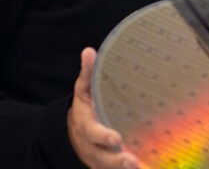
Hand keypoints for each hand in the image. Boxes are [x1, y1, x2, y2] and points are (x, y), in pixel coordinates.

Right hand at [68, 48, 139, 168]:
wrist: (75, 132)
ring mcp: (101, 159)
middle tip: (133, 161)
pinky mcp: (109, 166)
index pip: (93, 133)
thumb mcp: (83, 90)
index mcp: (87, 127)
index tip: (116, 139)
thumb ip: (88, 73)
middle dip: (118, 161)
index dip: (104, 137)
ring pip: (112, 168)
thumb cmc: (85, 107)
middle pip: (104, 158)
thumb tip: (89, 51)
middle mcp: (93, 147)